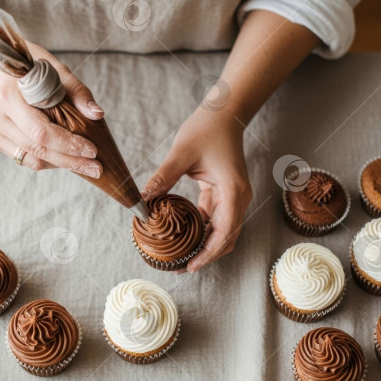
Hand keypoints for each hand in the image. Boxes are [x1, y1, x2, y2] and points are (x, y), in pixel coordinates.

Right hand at [0, 42, 103, 177]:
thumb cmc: (28, 63)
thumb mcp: (55, 68)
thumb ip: (77, 91)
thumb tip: (97, 115)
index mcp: (7, 95)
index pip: (41, 131)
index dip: (68, 144)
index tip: (93, 150)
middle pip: (37, 149)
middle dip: (70, 160)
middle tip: (96, 167)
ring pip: (30, 158)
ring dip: (60, 163)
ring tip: (83, 163)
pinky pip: (23, 157)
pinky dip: (46, 160)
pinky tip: (64, 157)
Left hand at [143, 110, 252, 272]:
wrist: (225, 113)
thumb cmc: (207, 128)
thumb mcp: (181, 153)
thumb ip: (163, 177)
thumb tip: (142, 199)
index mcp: (232, 190)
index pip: (225, 232)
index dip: (209, 253)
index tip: (191, 266)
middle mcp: (238, 197)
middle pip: (226, 238)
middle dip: (206, 255)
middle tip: (180, 267)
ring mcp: (234, 196)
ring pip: (222, 231)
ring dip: (204, 245)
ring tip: (180, 256)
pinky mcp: (226, 193)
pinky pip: (216, 218)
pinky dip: (202, 229)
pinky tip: (183, 235)